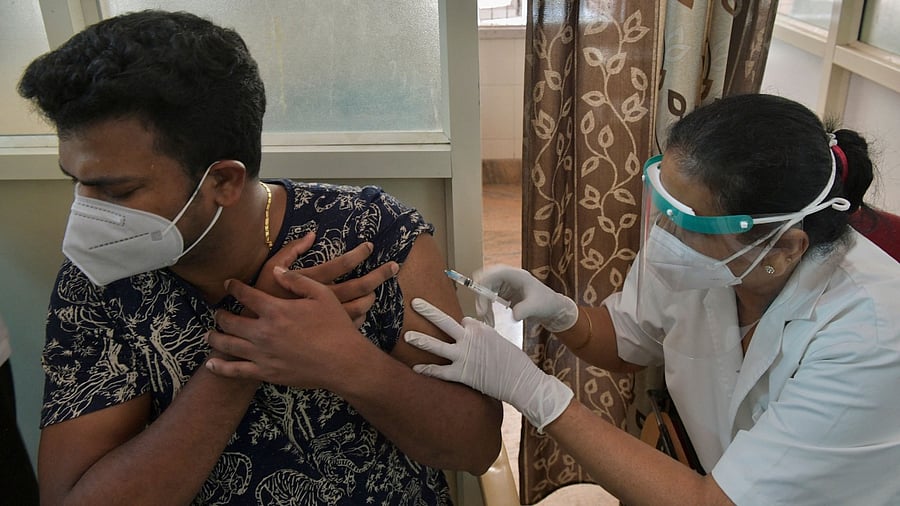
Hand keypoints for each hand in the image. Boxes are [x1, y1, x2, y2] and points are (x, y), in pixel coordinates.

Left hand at [205, 268, 375, 388]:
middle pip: (230, 321)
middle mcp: (263, 332)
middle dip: (221, 314)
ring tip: (209, 334)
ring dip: (215, 338)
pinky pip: (236, 371)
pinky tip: (212, 364)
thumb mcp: (321, 295)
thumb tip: (276, 270)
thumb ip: (296, 280)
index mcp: (275, 310)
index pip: (245, 294)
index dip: (234, 287)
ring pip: (228, 345)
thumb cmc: (336, 327)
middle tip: (218, 312)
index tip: (228, 283)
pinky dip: (221, 368)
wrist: (343, 361)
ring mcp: (262, 354)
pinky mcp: (266, 373)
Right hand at [255, 232, 398, 326]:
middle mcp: (324, 300)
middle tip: (393, 267)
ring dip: (371, 296)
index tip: (370, 246)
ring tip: (376, 289)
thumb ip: (290, 251)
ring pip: (360, 307)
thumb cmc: (260, 300)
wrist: (254, 336)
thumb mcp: (269, 270)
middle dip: (379, 275)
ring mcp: (328, 319)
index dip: (358, 254)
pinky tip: (362, 310)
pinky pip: (353, 323)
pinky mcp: (329, 333)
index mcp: (312, 282)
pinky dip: (360, 315)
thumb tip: (312, 234)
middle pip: (360, 286)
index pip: (341, 264)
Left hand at [404, 298, 572, 431]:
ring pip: (436, 346)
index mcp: (480, 328)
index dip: (460, 326)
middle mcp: (469, 339)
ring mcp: (464, 357)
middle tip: (414, 303)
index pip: (462, 321)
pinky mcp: (462, 374)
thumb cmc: (514, 362)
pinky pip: (440, 372)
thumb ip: (483, 336)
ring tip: (406, 336)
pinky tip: (415, 368)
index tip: (460, 329)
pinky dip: (427, 370)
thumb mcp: (500, 340)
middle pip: (444, 321)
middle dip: (428, 311)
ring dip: (420, 340)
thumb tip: (473, 333)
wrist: (521, 381)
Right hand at [474, 265, 577, 331]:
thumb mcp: (537, 307)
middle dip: (481, 295)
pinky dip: (487, 309)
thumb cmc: (547, 303)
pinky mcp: (503, 293)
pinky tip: (489, 319)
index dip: (485, 280)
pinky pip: (489, 298)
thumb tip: (513, 316)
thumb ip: (525, 310)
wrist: (551, 308)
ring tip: (487, 319)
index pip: (497, 272)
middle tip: (482, 312)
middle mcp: (509, 277)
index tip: (480, 294)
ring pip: (485, 290)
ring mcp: (505, 285)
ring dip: (483, 304)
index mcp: (517, 275)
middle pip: (487, 280)